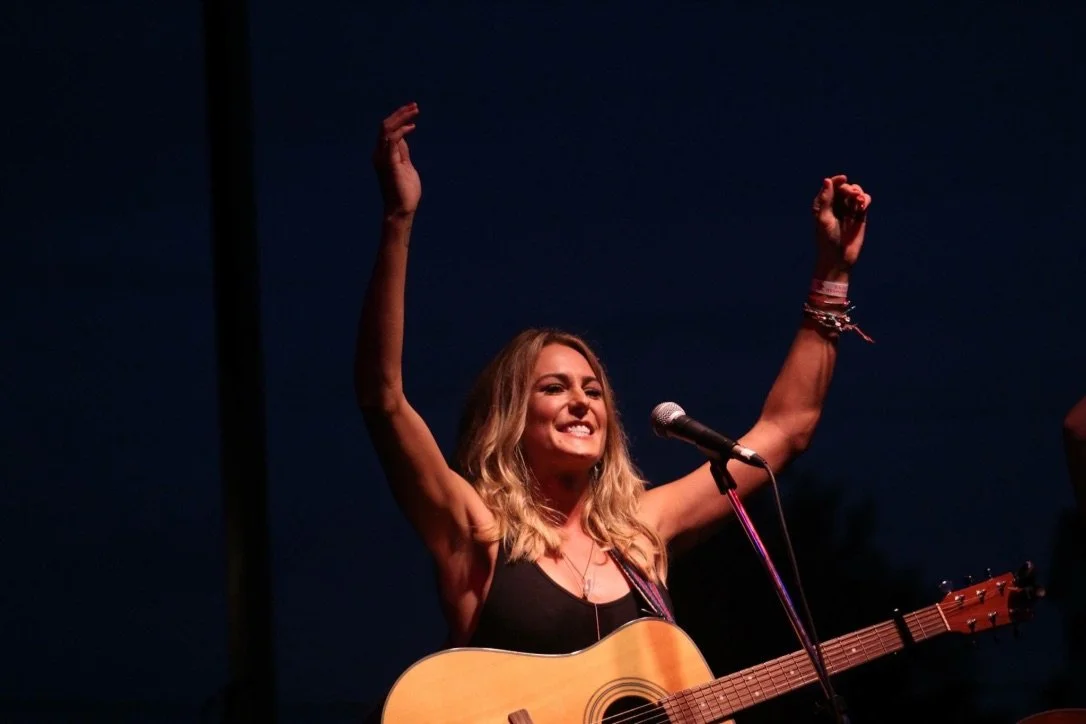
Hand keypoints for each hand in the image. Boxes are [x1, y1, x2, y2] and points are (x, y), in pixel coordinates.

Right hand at [373, 103, 420, 217]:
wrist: (402, 210)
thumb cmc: (405, 191)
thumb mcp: (405, 166)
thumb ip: (402, 152)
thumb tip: (402, 137)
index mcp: (383, 154)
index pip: (387, 130)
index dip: (399, 118)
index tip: (413, 112)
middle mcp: (379, 154)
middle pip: (385, 126)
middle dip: (400, 113)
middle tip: (415, 106)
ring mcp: (382, 159)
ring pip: (387, 130)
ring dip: (401, 117)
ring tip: (415, 110)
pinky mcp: (389, 164)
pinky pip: (391, 142)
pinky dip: (401, 131)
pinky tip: (411, 127)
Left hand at [811, 174, 870, 270]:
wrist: (839, 258)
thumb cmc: (827, 240)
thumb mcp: (824, 219)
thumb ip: (826, 200)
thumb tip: (827, 180)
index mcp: (823, 205)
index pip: (831, 186)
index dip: (837, 180)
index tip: (843, 179)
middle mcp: (836, 205)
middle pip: (845, 188)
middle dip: (849, 188)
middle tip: (852, 195)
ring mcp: (848, 210)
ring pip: (856, 193)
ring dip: (859, 192)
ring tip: (859, 201)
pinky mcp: (860, 216)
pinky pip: (864, 201)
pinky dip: (866, 199)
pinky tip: (863, 206)